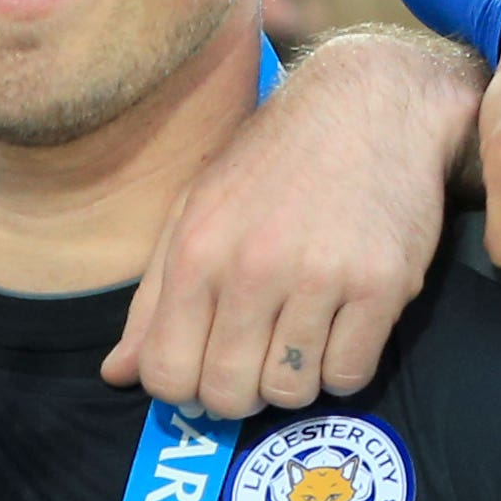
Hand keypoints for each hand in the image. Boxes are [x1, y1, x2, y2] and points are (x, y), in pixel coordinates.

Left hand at [106, 25, 480, 418]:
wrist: (370, 105)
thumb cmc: (272, 161)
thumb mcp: (194, 211)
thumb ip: (153, 299)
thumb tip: (118, 374)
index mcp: (196, 251)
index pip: (166, 373)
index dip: (181, 388)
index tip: (202, 368)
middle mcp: (253, 267)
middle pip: (228, 395)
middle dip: (238, 393)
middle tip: (255, 359)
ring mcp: (321, 278)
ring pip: (291, 392)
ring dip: (293, 379)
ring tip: (299, 336)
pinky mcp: (382, 285)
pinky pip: (350, 375)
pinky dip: (341, 367)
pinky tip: (338, 329)